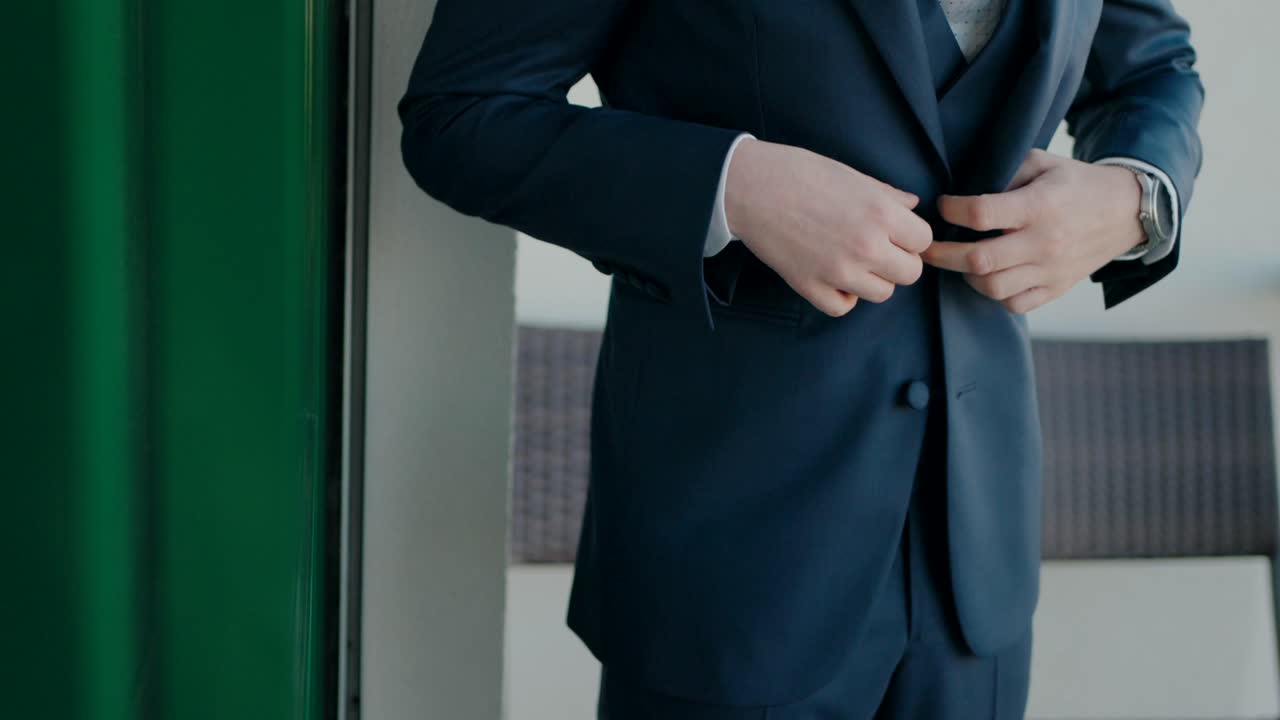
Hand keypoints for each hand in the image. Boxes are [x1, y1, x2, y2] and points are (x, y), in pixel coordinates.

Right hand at [725, 139, 932, 316]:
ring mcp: (838, 271)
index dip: (912, 235)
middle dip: (899, 261)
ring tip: (856, 262)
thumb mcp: (852, 175)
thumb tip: (911, 206)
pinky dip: (843, 296)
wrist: (751, 187)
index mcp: (880, 213)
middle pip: (909, 273)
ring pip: (882, 293)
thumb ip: (887, 195)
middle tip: (880, 248)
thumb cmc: (799, 173)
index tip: (897, 231)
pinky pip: (843, 307)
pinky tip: (835, 278)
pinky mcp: (810, 286)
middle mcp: (866, 246)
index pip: (923, 240)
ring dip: (874, 279)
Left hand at [922, 149, 1146, 313]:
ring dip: (967, 276)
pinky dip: (995, 294)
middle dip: (943, 254)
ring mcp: (1050, 269)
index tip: (943, 205)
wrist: (1126, 210)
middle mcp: (1043, 242)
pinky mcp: (1056, 288)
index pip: (981, 214)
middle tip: (927, 247)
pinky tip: (988, 276)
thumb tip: (963, 186)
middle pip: (979, 260)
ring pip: (993, 287)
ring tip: (960, 261)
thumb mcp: (1043, 164)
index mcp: (1038, 206)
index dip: (952, 210)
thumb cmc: (1076, 184)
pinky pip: (1014, 304)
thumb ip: (1005, 172)